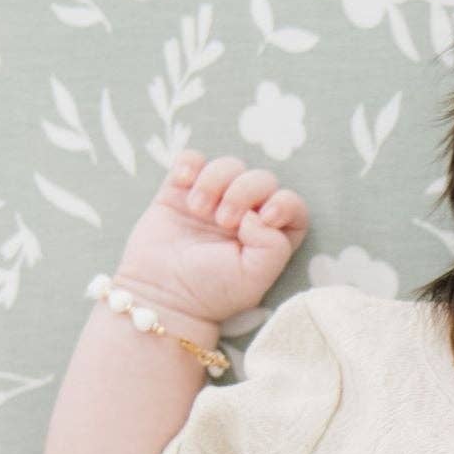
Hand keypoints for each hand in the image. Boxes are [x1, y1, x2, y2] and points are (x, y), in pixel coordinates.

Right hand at [110, 151, 310, 327]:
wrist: (161, 293)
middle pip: (261, 178)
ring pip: (228, 165)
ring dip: (214, 181)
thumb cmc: (211, 292)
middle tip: (224, 220)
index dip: (285, 203)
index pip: (292, 205)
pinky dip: (189, 165)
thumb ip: (273, 245)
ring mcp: (213, 201)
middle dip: (244, 191)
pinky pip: (191, 159)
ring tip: (198, 210)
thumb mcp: (254, 278)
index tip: (266, 216)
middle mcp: (244, 216)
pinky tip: (182, 185)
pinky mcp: (180, 191)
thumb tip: (257, 214)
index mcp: (268, 237)